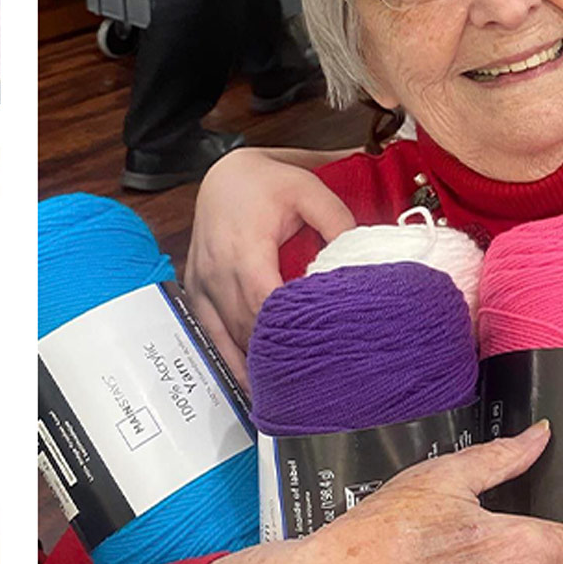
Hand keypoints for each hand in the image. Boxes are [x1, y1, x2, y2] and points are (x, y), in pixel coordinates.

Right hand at [182, 149, 353, 384]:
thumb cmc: (264, 182)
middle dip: (278, 353)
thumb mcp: (309, 190)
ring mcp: (203, 284)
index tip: (317, 349)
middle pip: (248, 326)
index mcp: (244, 247)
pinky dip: (230, 359)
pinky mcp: (197, 292)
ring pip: (229, 336)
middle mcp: (218, 270)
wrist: (223, 175)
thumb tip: (364, 259)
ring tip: (288, 388)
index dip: (287, 330)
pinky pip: (211, 334)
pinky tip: (251, 382)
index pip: (264, 301)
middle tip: (315, 379)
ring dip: (255, 361)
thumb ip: (339, 222)